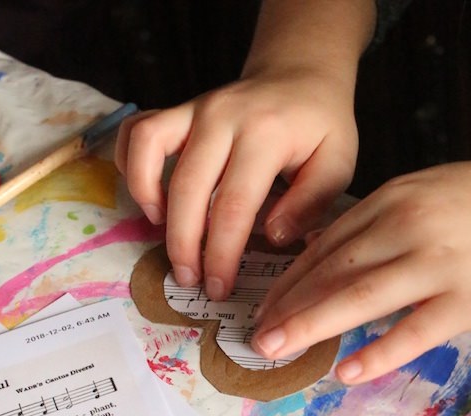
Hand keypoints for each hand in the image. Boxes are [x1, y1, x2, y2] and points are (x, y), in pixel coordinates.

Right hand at [115, 70, 357, 300]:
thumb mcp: (338, 163)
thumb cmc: (321, 124)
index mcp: (266, 135)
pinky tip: (151, 197)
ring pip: (149, 151)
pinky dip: (132, 164)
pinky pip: (138, 130)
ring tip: (163, 234)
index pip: (234, 207)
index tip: (219, 287)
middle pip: (188, 189)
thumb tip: (272, 237)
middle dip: (183, 245)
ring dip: (148, 200)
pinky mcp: (180, 108)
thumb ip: (311, 202)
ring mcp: (196, 108)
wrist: (300, 72)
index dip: (221, 254)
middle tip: (189, 279)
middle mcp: (223, 117)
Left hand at [251, 160, 470, 383]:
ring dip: (313, 325)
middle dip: (288, 306)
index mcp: (394, 200)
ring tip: (277, 349)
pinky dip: (379, 353)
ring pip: (361, 297)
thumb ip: (375, 219)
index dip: (290, 280)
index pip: (326, 246)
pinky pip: (416, 331)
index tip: (265, 305)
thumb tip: (322, 247)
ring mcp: (438, 264)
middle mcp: (408, 228)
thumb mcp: (425, 191)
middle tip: (258, 335)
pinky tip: (347, 372)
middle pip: (333, 271)